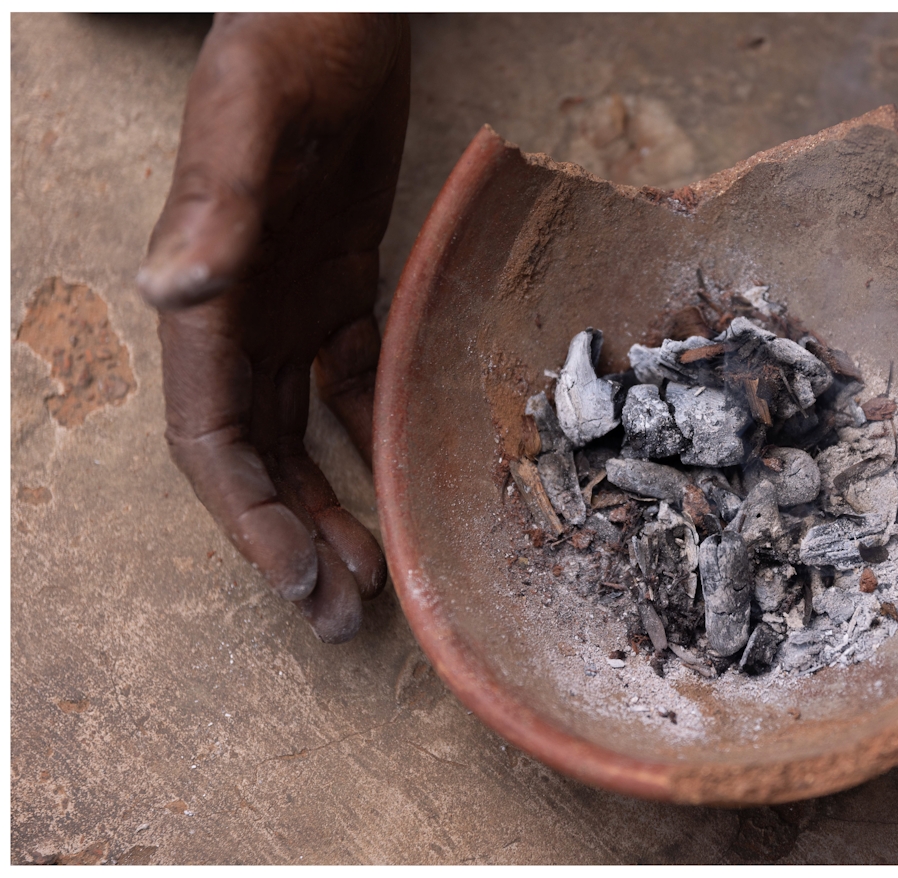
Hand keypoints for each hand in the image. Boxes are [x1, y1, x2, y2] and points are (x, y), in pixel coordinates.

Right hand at [138, 13, 409, 639]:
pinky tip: (401, 473)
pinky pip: (353, 378)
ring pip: (304, 431)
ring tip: (375, 570)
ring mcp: (293, 305)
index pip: (214, 439)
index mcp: (211, 303)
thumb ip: (215, 211)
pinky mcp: (342, 285)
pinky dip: (372, 430)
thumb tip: (171, 296)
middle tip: (343, 614)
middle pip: (258, 457)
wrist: (335, 16)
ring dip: (333, 500)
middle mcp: (244, 318)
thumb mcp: (250, 126)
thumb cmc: (284, 54)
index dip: (248, 517)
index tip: (297, 580)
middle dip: (293, 538)